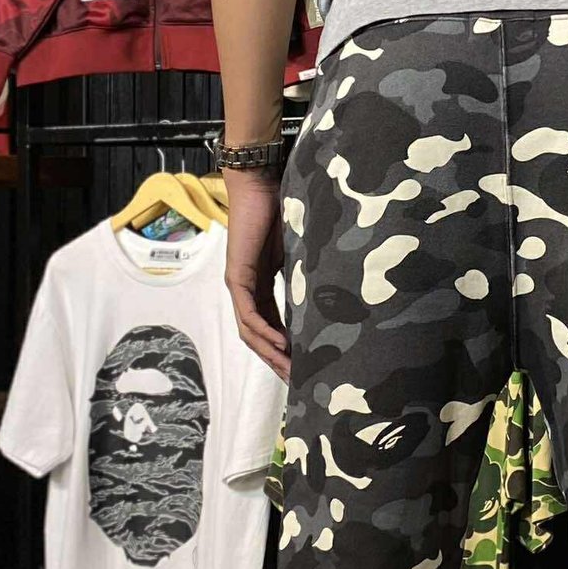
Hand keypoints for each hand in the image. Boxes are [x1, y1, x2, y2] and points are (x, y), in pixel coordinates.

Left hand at [223, 168, 289, 380]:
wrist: (261, 184)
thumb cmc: (280, 211)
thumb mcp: (298, 253)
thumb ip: (304, 276)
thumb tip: (330, 296)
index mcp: (261, 286)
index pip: (272, 327)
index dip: (287, 351)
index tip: (307, 368)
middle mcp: (246, 290)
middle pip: (259, 337)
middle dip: (279, 362)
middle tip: (300, 384)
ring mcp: (239, 285)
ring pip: (251, 332)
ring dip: (271, 355)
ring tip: (292, 373)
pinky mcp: (237, 277)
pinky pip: (250, 314)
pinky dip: (264, 333)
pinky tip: (282, 347)